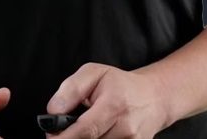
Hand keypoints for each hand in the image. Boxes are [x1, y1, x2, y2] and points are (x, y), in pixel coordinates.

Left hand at [47, 63, 172, 138]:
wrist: (154, 97)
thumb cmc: (121, 85)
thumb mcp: (94, 73)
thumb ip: (70, 90)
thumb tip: (53, 112)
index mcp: (115, 104)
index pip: (84, 131)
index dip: (62, 138)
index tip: (51, 135)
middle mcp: (126, 127)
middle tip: (68, 131)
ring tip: (89, 129)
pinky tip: (99, 134)